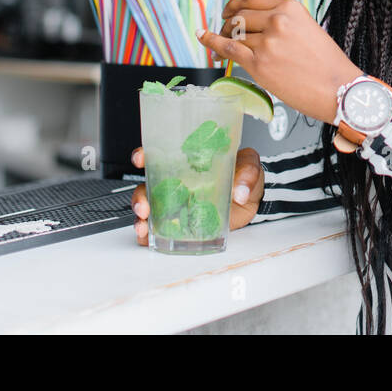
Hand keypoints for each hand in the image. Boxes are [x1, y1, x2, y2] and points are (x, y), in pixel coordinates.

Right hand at [129, 145, 263, 244]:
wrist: (252, 200)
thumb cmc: (245, 176)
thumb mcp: (250, 166)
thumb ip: (247, 173)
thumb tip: (240, 191)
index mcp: (188, 161)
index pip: (160, 153)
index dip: (145, 155)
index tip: (140, 159)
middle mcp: (177, 181)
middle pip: (148, 185)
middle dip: (140, 195)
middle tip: (144, 205)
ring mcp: (177, 202)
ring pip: (149, 207)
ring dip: (142, 217)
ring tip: (145, 225)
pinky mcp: (181, 222)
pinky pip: (159, 228)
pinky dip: (149, 234)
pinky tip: (147, 237)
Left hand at [196, 0, 362, 124]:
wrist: (339, 89)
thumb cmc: (327, 64)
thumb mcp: (307, 29)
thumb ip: (283, 22)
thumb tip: (256, 24)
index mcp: (290, 8)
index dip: (235, 3)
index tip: (228, 10)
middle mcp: (277, 21)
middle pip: (239, 16)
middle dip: (228, 24)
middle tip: (224, 32)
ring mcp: (267, 42)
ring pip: (234, 34)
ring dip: (223, 39)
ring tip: (220, 47)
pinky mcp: (259, 64)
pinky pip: (227, 49)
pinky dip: (211, 41)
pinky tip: (203, 36)